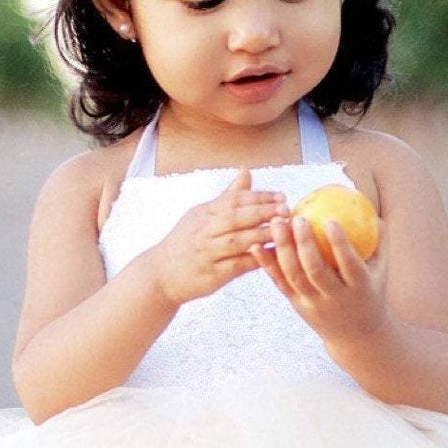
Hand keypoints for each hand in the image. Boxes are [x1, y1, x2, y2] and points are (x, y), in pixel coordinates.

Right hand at [140, 168, 289, 307]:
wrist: (160, 275)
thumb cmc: (185, 243)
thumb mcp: (201, 215)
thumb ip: (227, 196)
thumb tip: (246, 171)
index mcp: (203, 213)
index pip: (233, 200)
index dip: (259, 197)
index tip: (281, 196)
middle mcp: (204, 231)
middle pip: (236, 217)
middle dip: (263, 212)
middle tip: (287, 210)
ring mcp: (207, 253)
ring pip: (238, 240)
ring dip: (262, 234)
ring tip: (284, 230)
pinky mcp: (211, 274)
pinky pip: (237, 265)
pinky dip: (255, 259)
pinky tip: (272, 256)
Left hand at [253, 206, 387, 345]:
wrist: (355, 336)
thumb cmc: (370, 293)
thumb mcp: (380, 272)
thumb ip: (378, 243)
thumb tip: (373, 211)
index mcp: (360, 289)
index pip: (349, 265)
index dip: (340, 244)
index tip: (330, 220)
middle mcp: (335, 298)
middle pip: (316, 271)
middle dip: (305, 244)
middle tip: (297, 218)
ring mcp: (313, 304)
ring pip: (294, 276)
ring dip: (283, 248)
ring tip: (277, 222)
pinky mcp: (296, 305)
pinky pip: (280, 282)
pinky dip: (267, 264)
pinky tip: (256, 245)